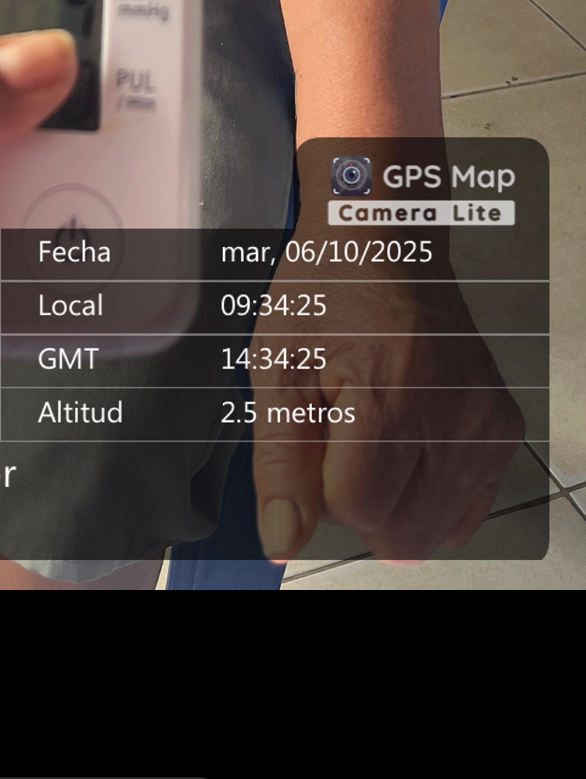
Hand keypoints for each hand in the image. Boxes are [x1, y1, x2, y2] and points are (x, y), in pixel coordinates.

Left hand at [250, 255, 523, 563]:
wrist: (384, 240)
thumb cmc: (326, 289)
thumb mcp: (278, 365)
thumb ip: (280, 460)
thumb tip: (282, 538)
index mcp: (386, 390)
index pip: (354, 508)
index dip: (321, 486)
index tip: (318, 436)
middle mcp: (448, 409)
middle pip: (398, 530)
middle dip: (358, 501)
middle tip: (343, 437)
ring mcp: (482, 420)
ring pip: (433, 529)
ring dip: (395, 500)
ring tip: (376, 434)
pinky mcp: (501, 426)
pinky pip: (466, 508)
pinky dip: (432, 497)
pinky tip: (409, 449)